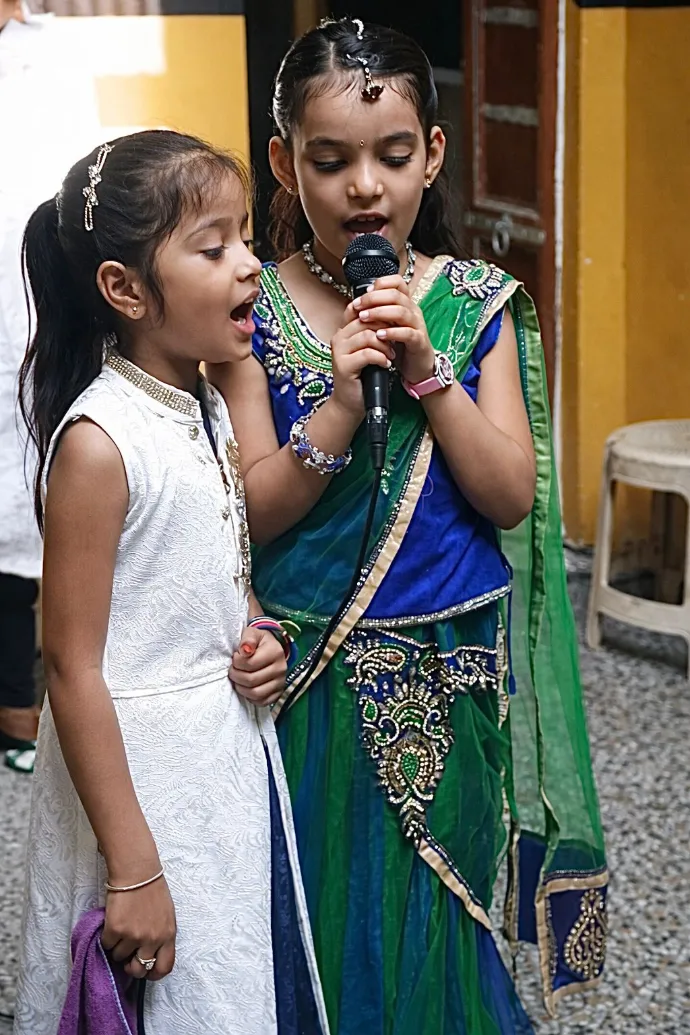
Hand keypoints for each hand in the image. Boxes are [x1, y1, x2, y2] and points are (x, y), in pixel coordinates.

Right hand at [102, 873, 176, 980]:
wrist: (136, 872)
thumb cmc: (152, 890)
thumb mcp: (166, 915)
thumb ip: (161, 936)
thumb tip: (149, 956)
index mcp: (168, 935)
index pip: (165, 967)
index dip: (153, 974)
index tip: (145, 971)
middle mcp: (152, 939)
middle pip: (139, 969)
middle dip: (132, 966)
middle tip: (128, 955)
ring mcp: (133, 936)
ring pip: (119, 957)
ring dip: (118, 947)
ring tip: (122, 928)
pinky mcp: (115, 930)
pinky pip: (107, 945)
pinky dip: (107, 938)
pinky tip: (113, 922)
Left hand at [230, 626, 286, 705]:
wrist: (270, 648)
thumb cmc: (258, 641)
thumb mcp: (252, 633)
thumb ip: (248, 639)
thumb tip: (244, 650)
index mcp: (275, 652)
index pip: (250, 664)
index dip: (236, 662)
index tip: (235, 657)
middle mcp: (281, 668)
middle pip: (251, 680)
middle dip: (235, 675)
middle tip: (232, 669)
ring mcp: (280, 682)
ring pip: (256, 694)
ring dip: (241, 688)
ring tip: (237, 678)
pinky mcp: (278, 693)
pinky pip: (262, 702)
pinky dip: (250, 697)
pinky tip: (246, 687)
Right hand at [330, 297, 395, 416]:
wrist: (351, 402)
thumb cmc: (363, 375)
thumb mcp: (370, 349)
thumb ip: (374, 332)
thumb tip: (391, 315)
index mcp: (344, 331)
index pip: (361, 310)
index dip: (379, 314)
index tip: (393, 324)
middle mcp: (338, 337)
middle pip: (366, 321)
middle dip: (385, 329)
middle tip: (394, 341)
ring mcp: (339, 351)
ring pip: (367, 336)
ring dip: (384, 345)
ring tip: (390, 355)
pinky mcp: (343, 365)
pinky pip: (367, 354)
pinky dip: (381, 358)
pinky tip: (386, 364)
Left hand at [353, 274, 435, 385]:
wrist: (417, 367)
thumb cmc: (400, 346)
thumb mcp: (387, 326)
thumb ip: (376, 314)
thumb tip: (356, 304)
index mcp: (406, 304)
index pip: (398, 283)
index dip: (381, 283)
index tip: (365, 292)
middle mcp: (413, 311)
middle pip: (396, 295)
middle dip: (374, 298)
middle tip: (358, 305)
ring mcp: (418, 326)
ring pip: (401, 311)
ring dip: (380, 313)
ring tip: (364, 318)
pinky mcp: (419, 341)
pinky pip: (407, 333)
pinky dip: (392, 333)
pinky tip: (379, 335)